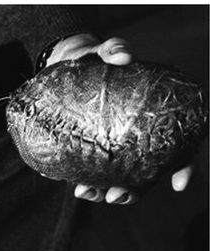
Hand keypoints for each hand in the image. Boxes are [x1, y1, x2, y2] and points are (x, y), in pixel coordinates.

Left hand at [47, 34, 193, 203]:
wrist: (68, 66)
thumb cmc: (95, 60)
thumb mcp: (105, 52)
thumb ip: (115, 50)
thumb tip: (125, 58)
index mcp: (154, 118)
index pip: (180, 145)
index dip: (185, 166)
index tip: (178, 185)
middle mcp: (138, 137)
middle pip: (147, 172)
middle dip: (134, 191)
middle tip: (115, 196)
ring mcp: (115, 147)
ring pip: (120, 180)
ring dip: (105, 193)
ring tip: (87, 193)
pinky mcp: (91, 151)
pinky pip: (94, 174)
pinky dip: (88, 185)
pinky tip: (78, 188)